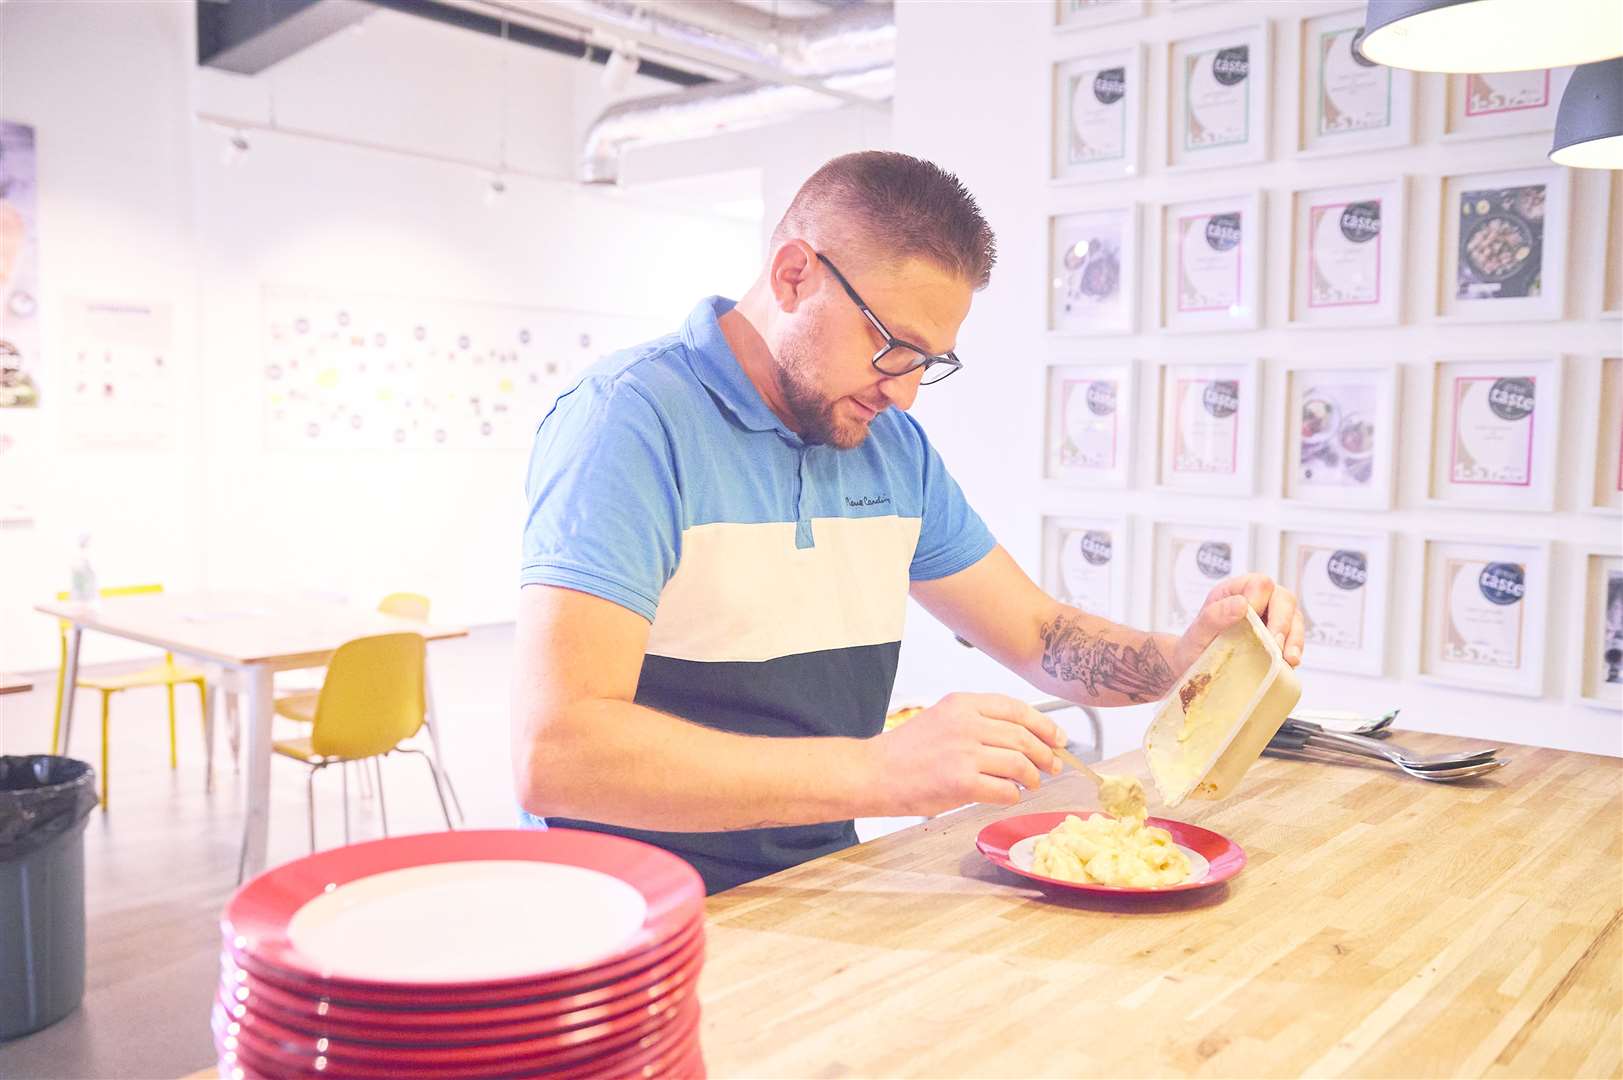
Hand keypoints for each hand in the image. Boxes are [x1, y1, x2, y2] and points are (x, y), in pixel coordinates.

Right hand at [871, 693, 1064, 816]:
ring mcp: (964, 752)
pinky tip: (1008, 796)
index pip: (1017, 709)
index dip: (1044, 725)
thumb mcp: (942, 719)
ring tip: (1031, 784)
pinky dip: (1013, 795)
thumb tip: (1021, 737)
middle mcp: (965, 723)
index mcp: (962, 703)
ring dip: (1032, 777)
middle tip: (1052, 766)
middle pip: (1024, 736)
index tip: (1057, 738)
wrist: (874, 773)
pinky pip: (1005, 789)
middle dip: (1045, 754)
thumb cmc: (906, 752)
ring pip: (1020, 763)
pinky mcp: (961, 782)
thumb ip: (978, 722)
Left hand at [1172, 573, 1304, 673]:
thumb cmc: (1194, 648)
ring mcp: (1270, 618)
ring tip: (1289, 659)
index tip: (1253, 623)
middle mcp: (1255, 601)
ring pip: (1294, 618)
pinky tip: (1288, 663)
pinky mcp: (1278, 638)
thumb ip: (1214, 616)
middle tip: (1274, 644)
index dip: (1260, 601)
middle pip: (1284, 598)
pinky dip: (1294, 649)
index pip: (1259, 583)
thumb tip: (1242, 604)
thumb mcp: (1197, 633)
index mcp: (1233, 592)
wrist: (1194, 669)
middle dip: (1282, 622)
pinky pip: (1295, 638)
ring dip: (1294, 638)